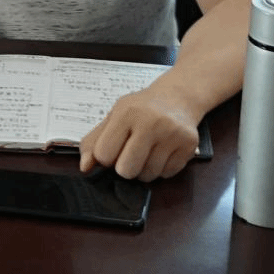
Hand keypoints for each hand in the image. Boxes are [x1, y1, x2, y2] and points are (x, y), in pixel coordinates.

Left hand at [78, 83, 200, 181]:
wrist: (177, 98)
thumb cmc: (141, 108)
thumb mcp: (113, 116)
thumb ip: (94, 141)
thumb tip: (85, 167)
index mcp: (126, 113)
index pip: (104, 154)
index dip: (105, 158)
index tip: (113, 149)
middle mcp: (151, 123)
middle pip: (127, 170)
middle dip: (125, 168)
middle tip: (130, 153)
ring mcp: (172, 135)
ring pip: (148, 175)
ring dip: (144, 169)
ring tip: (147, 150)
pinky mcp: (189, 146)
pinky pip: (167, 174)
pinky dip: (161, 169)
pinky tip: (162, 152)